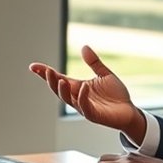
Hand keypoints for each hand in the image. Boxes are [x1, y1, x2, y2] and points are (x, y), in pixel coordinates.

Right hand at [29, 45, 144, 140]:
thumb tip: (84, 47)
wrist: (129, 112)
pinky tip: (83, 88)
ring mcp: (84, 107)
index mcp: (78, 87)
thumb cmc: (116, 96)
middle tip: (45, 71)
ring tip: (59, 79)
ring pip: (68, 99)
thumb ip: (94, 63)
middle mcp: (77, 97)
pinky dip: (82, 97)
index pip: (58, 79)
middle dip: (50, 81)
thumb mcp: (104, 74)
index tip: (33, 66)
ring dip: (62, 90)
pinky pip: (85, 106)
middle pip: (59, 89)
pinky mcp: (93, 115)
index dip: (45, 73)